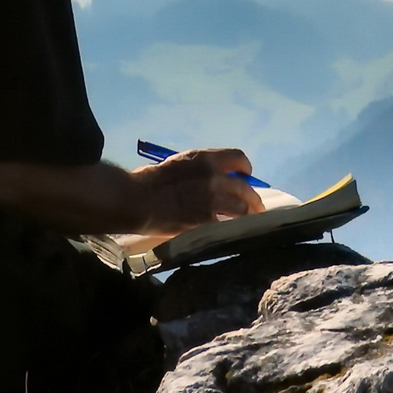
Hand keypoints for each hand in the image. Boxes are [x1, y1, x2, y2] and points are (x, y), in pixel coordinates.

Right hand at [129, 147, 264, 234]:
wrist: (137, 200)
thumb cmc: (148, 180)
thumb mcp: (177, 164)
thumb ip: (197, 169)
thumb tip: (207, 177)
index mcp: (204, 159)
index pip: (238, 159)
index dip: (245, 169)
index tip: (245, 176)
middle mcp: (214, 177)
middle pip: (245, 188)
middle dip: (252, 198)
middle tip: (256, 206)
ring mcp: (212, 200)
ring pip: (242, 208)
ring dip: (246, 215)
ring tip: (249, 221)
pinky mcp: (207, 221)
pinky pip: (228, 225)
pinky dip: (232, 229)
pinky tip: (232, 234)